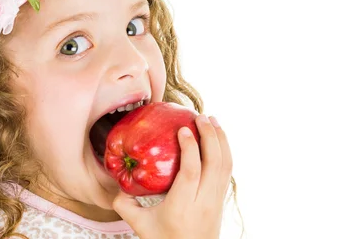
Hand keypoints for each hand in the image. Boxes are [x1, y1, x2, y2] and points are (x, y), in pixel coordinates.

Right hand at [112, 114, 232, 238]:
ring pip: (225, 165)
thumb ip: (125, 206)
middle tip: (200, 116)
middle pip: (214, 163)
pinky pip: (226, 170)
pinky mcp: (221, 199)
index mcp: (182, 206)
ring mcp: (216, 200)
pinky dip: (224, 150)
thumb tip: (116, 185)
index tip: (183, 129)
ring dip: (221, 139)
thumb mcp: (141, 225)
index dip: (190, 148)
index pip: (191, 172)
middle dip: (210, 136)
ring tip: (212, 120)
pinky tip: (217, 139)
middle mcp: (204, 202)